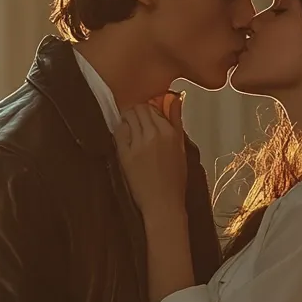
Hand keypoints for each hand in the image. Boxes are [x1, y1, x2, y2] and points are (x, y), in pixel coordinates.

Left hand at [113, 95, 185, 219]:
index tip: (147, 116)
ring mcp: (138, 144)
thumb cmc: (175, 179)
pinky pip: (119, 131)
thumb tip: (174, 98)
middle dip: (137, 112)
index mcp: (170, 132)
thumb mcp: (182, 148)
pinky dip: (121, 130)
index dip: (149, 109)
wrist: (163, 203)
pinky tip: (125, 139)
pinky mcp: (125, 154)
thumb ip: (176, 121)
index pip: (153, 106)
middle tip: (137, 122)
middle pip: (139, 108)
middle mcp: (154, 134)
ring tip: (131, 130)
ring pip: (128, 116)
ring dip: (128, 119)